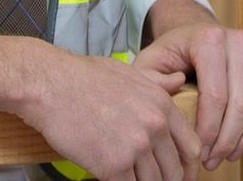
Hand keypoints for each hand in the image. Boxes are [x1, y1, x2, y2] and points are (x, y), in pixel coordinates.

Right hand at [6, 42, 201, 180]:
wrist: (52, 84)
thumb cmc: (86, 77)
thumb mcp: (131, 73)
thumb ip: (159, 81)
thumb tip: (179, 80)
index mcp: (163, 105)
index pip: (191, 147)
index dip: (188, 167)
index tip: (181, 176)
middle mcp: (155, 127)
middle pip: (175, 171)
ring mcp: (136, 147)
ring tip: (133, 180)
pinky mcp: (113, 166)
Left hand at [134, 2, 242, 170]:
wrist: (196, 33)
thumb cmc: (174, 53)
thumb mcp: (150, 62)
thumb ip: (152, 78)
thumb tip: (175, 86)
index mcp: (209, 39)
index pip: (216, 95)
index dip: (209, 131)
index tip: (198, 152)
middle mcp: (240, 40)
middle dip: (228, 141)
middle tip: (212, 161)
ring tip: (230, 155)